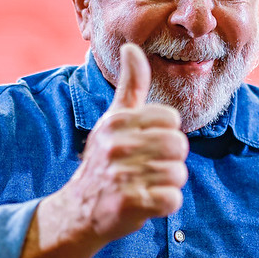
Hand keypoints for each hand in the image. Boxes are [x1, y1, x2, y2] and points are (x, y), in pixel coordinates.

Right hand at [65, 43, 188, 241]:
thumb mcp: (114, 119)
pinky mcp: (130, 203)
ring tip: (146, 185)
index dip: (165, 134)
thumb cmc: (104, 160)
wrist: (80, 210)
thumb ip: (130, 84)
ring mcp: (122, 175)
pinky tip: (147, 202)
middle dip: (171, 160)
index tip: (146, 144)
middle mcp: (118, 145)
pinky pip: (172, 199)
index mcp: (118, 122)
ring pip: (178, 173)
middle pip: (178, 146)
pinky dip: (165, 204)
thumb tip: (132, 46)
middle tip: (148, 168)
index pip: (171, 120)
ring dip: (167, 184)